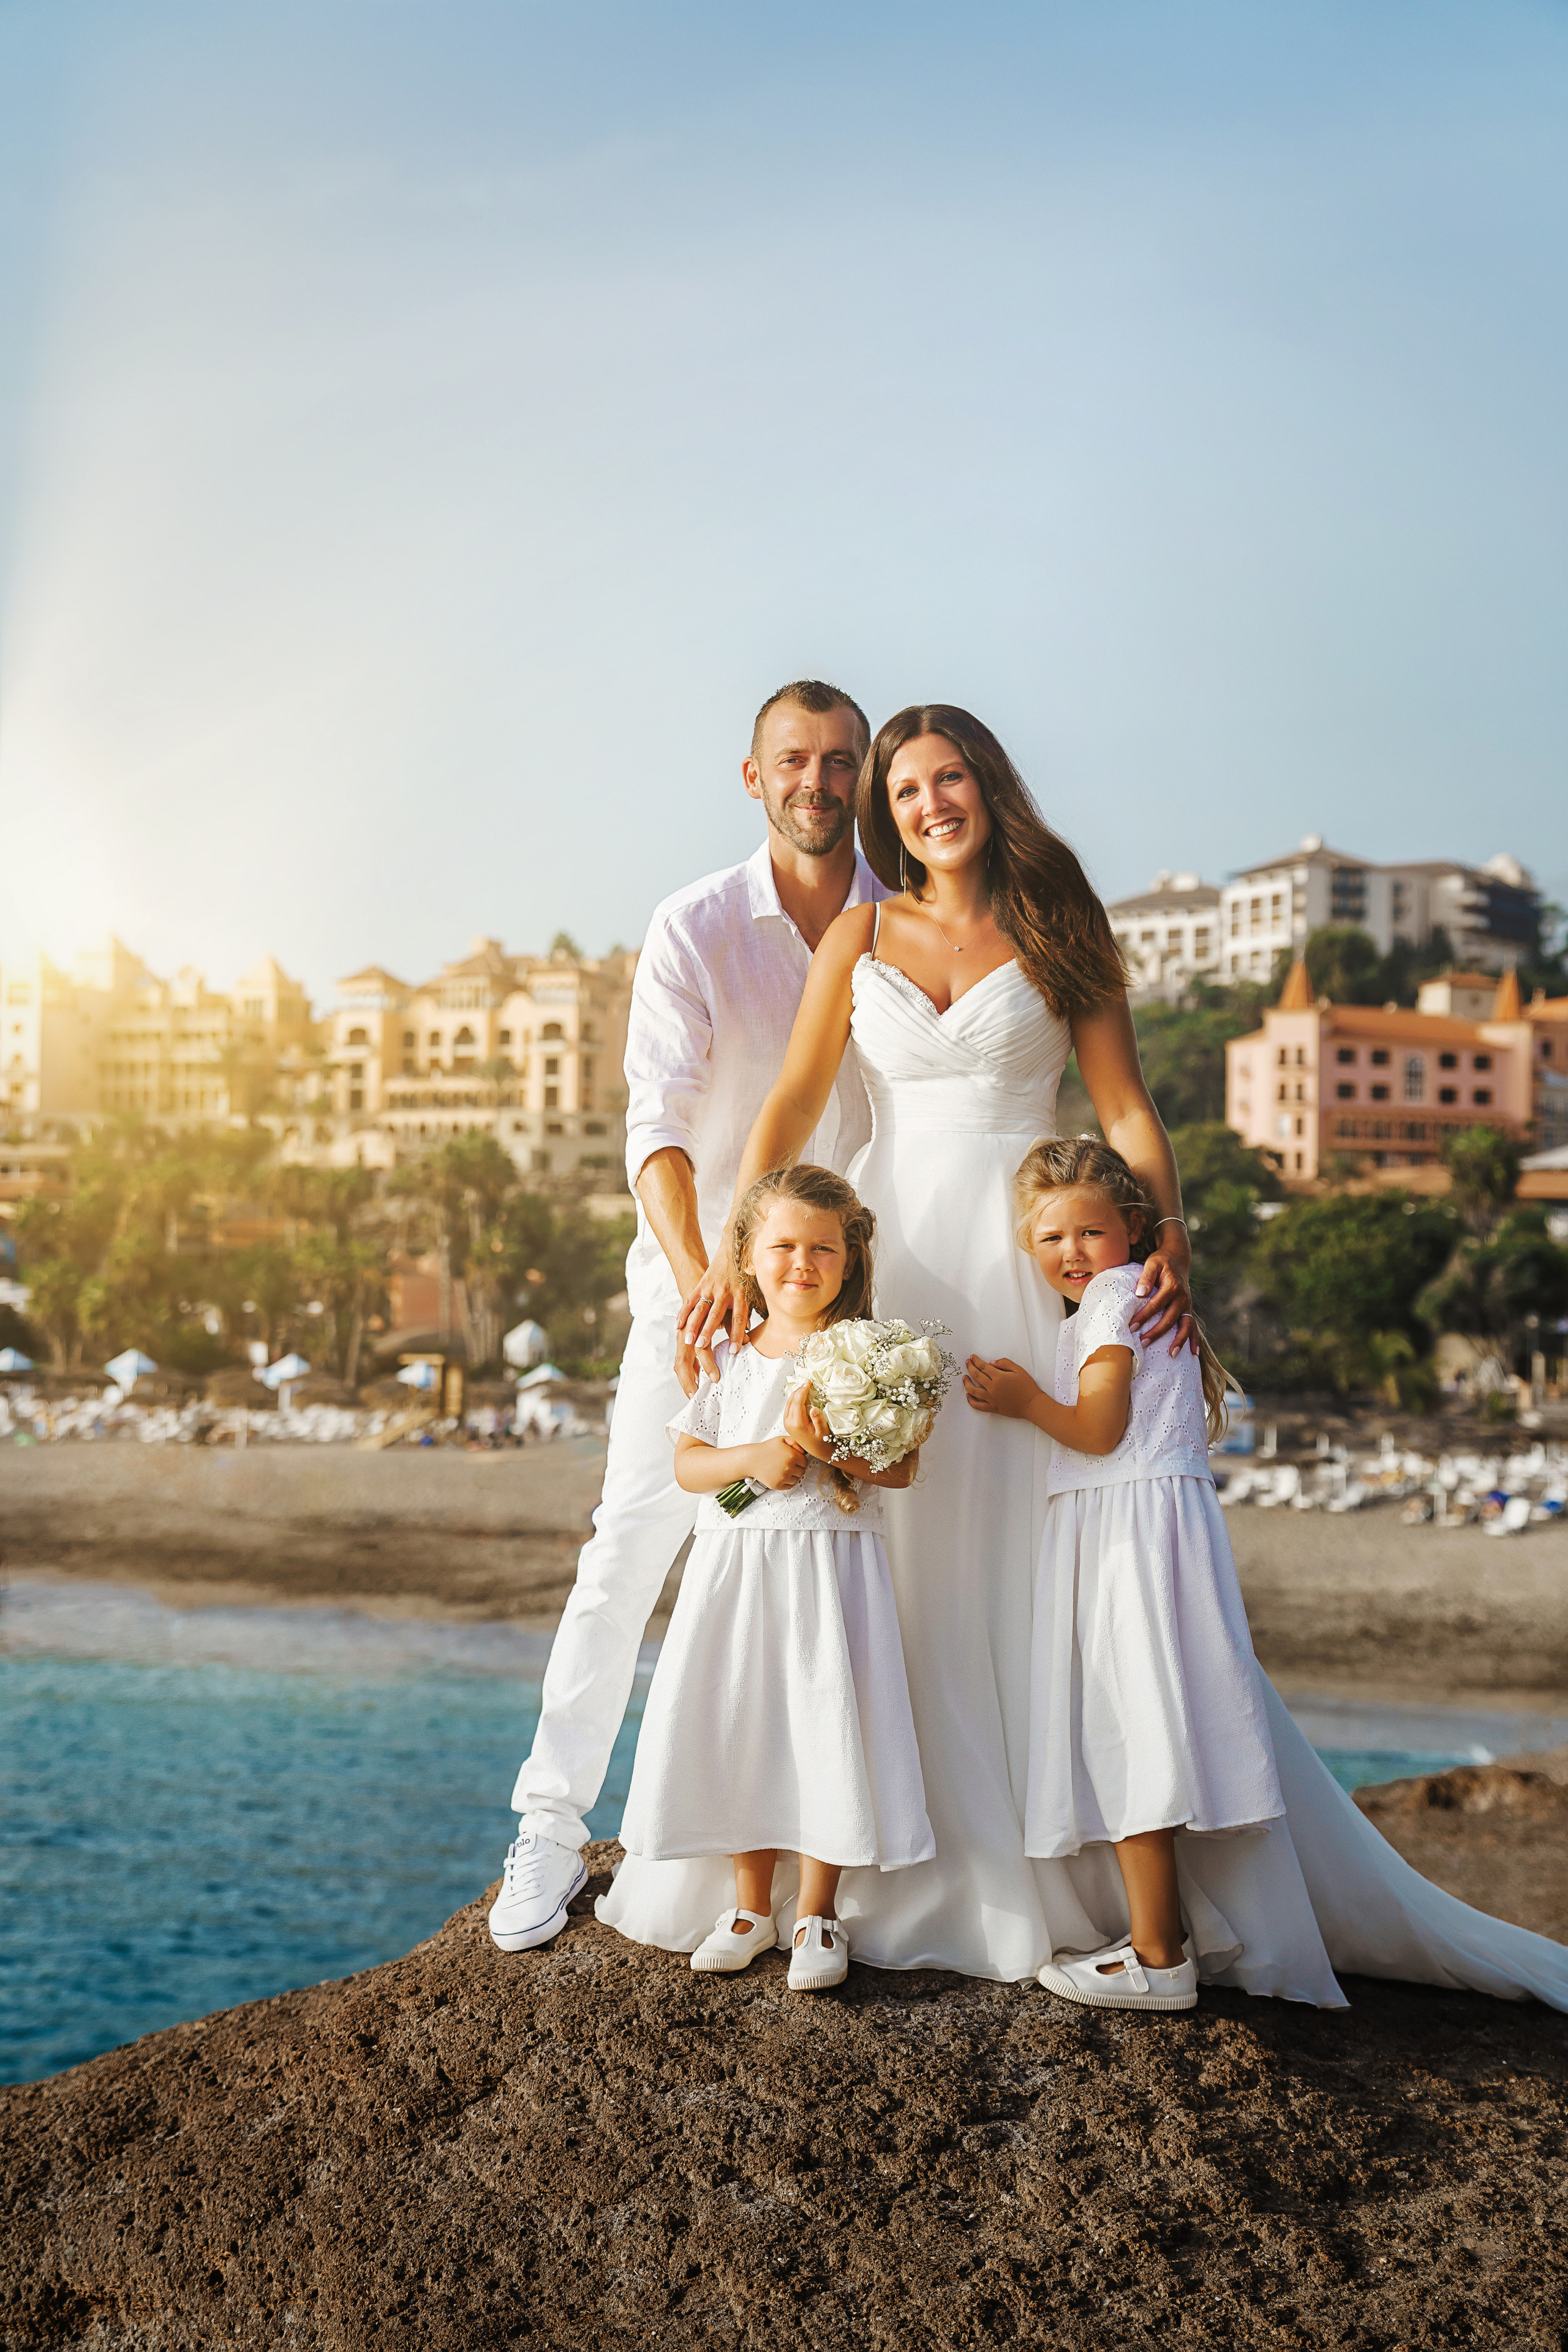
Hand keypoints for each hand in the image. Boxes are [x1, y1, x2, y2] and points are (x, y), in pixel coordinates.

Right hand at [675, 1241, 748, 1394]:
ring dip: (693, 1325)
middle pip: (716, 1314)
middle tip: (701, 1346)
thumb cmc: (742, 1277)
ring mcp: (711, 1288)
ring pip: (700, 1309)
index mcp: (740, 1295)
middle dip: (708, 1331)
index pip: (738, 1318)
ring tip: (687, 1340)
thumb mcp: (750, 1293)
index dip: (737, 1334)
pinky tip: (678, 1325)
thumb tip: (747, 1335)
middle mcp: (725, 1292)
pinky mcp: (701, 1284)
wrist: (732, 1251)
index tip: (734, 1351)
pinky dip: (683, 1313)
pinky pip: (690, 1300)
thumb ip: (745, 1313)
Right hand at [752, 1434, 807, 1490]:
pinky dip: (787, 1482)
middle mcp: (788, 1467)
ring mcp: (783, 1477)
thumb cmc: (767, 1449)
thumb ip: (795, 1442)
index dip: (800, 1460)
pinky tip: (781, 1475)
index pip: (805, 1462)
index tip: (794, 1458)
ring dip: (793, 1475)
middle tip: (788, 1464)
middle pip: (802, 1472)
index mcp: (791, 1456)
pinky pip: (789, 1486)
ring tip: (784, 1469)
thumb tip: (804, 1451)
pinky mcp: (777, 1485)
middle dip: (797, 1468)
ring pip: (796, 1479)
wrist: (752, 1460)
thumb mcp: (781, 1440)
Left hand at [783, 1380, 834, 1462]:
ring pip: (789, 1403)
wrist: (817, 1451)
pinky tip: (801, 1395)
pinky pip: (789, 1407)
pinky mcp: (788, 1423)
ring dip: (796, 1393)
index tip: (808, 1382)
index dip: (802, 1390)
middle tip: (807, 1382)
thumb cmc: (822, 1441)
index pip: (797, 1402)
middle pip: (791, 1400)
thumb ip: (818, 1420)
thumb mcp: (823, 1432)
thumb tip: (814, 1408)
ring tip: (805, 1386)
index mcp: (797, 1424)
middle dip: (799, 1390)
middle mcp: (789, 1423)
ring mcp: (787, 1423)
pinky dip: (795, 1399)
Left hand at [963, 1355, 1039, 1418]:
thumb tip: (991, 1363)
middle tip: (967, 1363)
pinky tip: (968, 1395)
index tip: (972, 1357)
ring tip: (964, 1377)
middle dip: (970, 1367)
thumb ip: (1004, 1363)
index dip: (976, 1361)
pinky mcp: (993, 1408)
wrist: (1032, 1404)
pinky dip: (971, 1400)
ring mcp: (992, 1399)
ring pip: (973, 1391)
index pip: (983, 1367)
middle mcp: (993, 1388)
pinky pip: (978, 1405)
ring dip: (967, 1383)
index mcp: (999, 1377)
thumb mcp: (1019, 1370)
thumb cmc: (1027, 1387)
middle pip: (976, 1376)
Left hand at [1128, 1238, 1195, 1354]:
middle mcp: (1183, 1297)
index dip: (1144, 1316)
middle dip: (1156, 1332)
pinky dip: (1194, 1339)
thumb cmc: (1162, 1261)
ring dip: (1179, 1341)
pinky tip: (1193, 1353)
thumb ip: (1146, 1277)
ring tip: (1171, 1354)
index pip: (1156, 1304)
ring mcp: (1187, 1304)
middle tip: (1143, 1343)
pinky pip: (1193, 1326)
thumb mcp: (1152, 1263)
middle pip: (1170, 1319)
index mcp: (1172, 1286)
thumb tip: (1140, 1293)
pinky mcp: (1188, 1309)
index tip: (1132, 1326)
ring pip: (1185, 1325)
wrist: (1178, 1258)